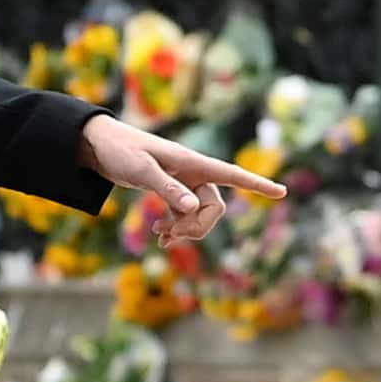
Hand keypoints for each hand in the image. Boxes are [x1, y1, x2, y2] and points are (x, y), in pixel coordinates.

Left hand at [79, 114, 279, 248]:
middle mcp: (193, 173)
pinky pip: (185, 214)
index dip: (257, 184)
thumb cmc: (120, 150)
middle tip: (169, 235)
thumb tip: (192, 209)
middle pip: (214, 207)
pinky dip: (176, 227)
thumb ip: (167, 188)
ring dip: (185, 230)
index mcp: (192, 162)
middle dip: (198, 227)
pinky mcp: (171, 191)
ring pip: (200, 214)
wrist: (99, 145)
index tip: (282, 192)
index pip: (232, 174)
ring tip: (160, 236)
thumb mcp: (141, 169)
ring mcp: (183, 183)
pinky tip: (159, 235)